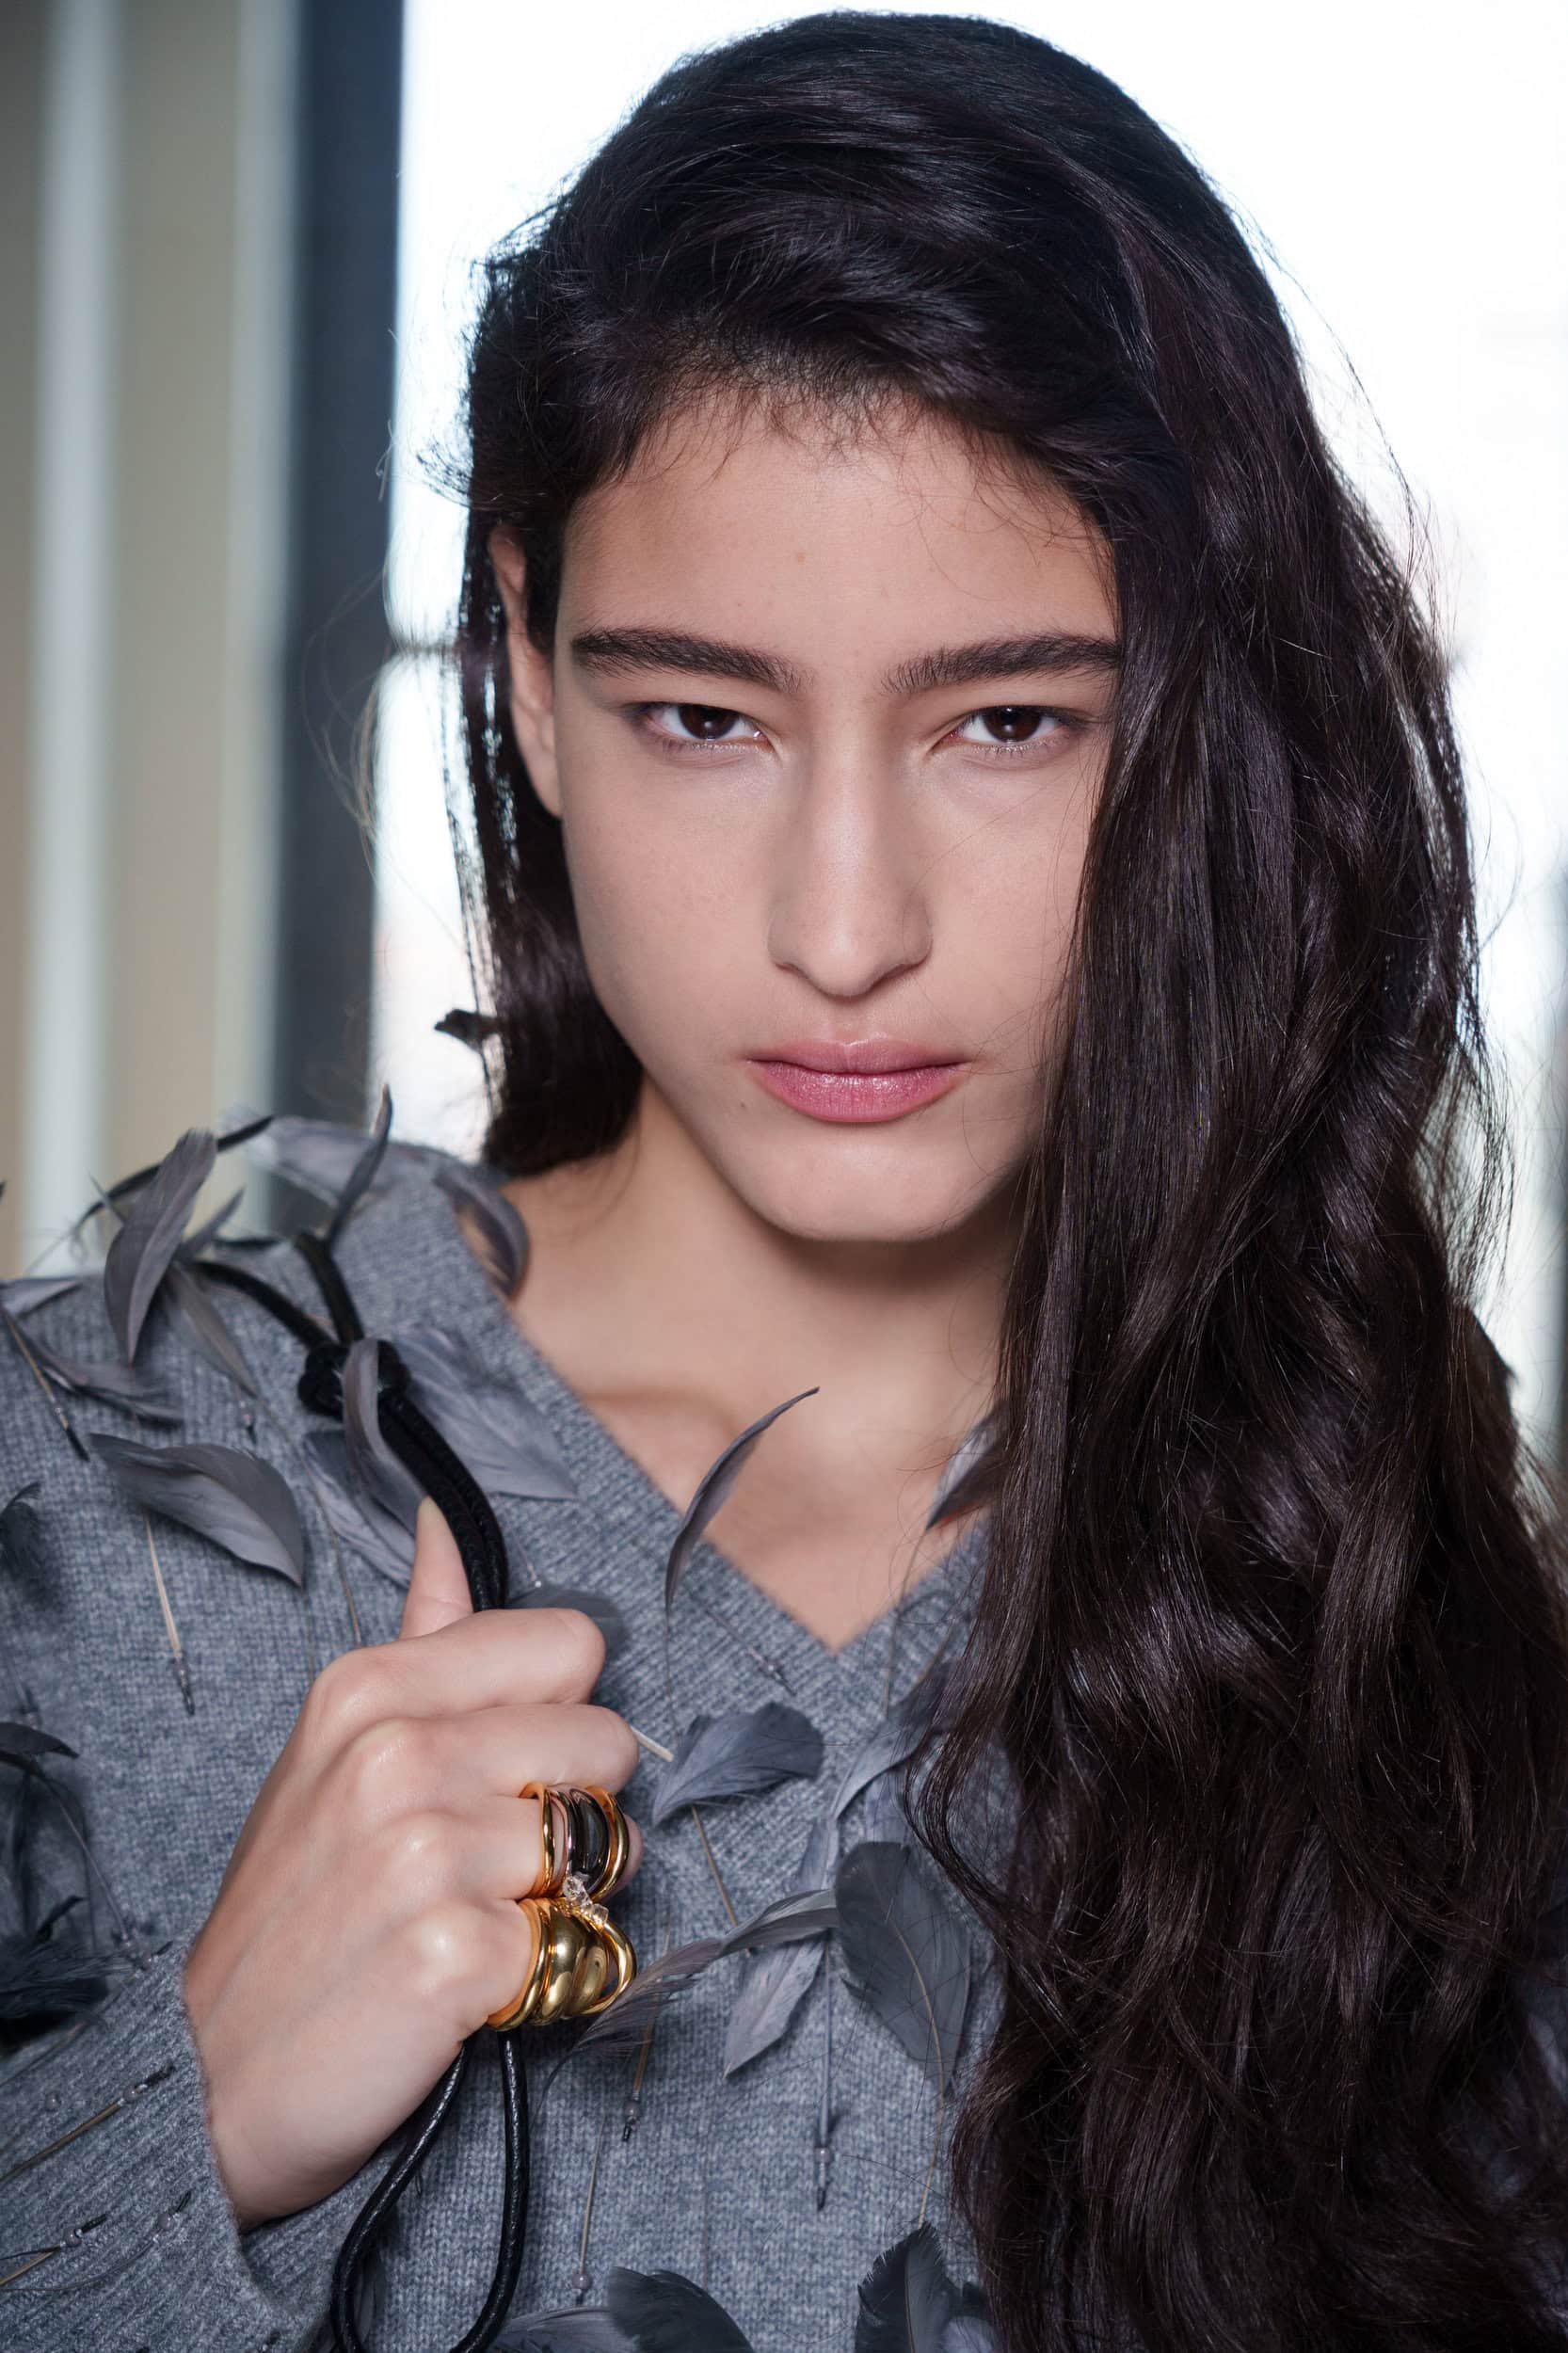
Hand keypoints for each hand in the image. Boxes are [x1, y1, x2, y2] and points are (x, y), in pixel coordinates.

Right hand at [182, 1497, 640, 2229]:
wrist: (209, 2086)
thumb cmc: (295, 1911)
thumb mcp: (332, 1749)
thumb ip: (420, 1638)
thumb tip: (443, 1524)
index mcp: (371, 1686)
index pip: (572, 1643)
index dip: (558, 1714)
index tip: (502, 1769)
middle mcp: (398, 1752)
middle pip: (607, 1741)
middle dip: (571, 1810)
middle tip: (486, 1865)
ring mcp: (427, 1851)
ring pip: (607, 1843)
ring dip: (565, 1898)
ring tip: (476, 1922)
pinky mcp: (457, 1954)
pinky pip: (580, 1940)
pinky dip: (543, 1978)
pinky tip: (470, 1989)